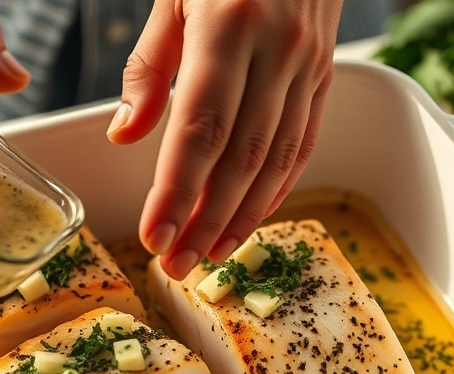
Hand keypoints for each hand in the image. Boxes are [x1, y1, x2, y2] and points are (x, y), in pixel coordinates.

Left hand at [108, 0, 341, 278]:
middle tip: (178, 265)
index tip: (155, 237)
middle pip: (241, 157)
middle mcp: (278, 50)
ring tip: (211, 255)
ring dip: (244, 216)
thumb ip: (149, 67)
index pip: (199, 131)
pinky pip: (306, 140)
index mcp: (229, 27)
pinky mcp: (328, 71)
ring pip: (279, 158)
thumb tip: (125, 137)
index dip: (178, 192)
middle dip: (207, 220)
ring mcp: (310, 62)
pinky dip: (280, 186)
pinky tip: (253, 217)